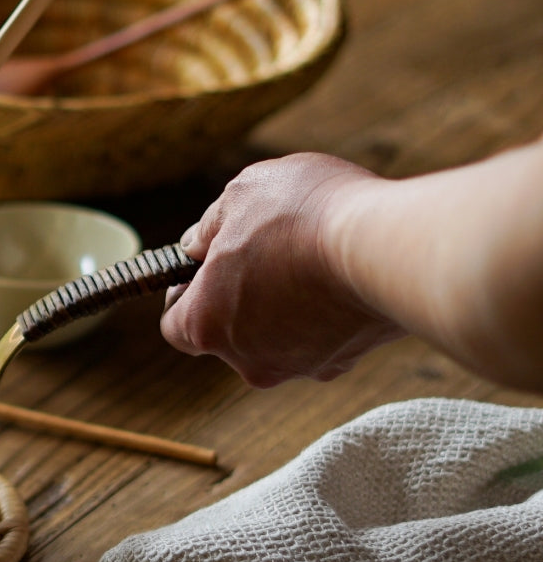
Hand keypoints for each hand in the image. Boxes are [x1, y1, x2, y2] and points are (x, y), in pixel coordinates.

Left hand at [160, 153, 403, 386]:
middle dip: (241, 295)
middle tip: (264, 250)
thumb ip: (208, 227)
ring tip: (311, 254)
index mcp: (207, 325)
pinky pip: (324, 336)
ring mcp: (302, 366)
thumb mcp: (239, 196)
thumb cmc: (301, 216)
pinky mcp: (347, 360)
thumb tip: (198, 246)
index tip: (205, 266)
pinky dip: (327, 310)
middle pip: (230, 332)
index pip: (176, 326)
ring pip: (280, 336)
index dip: (186, 293)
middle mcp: (249, 359)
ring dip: (286, 302)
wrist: (386, 246)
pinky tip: (343, 272)